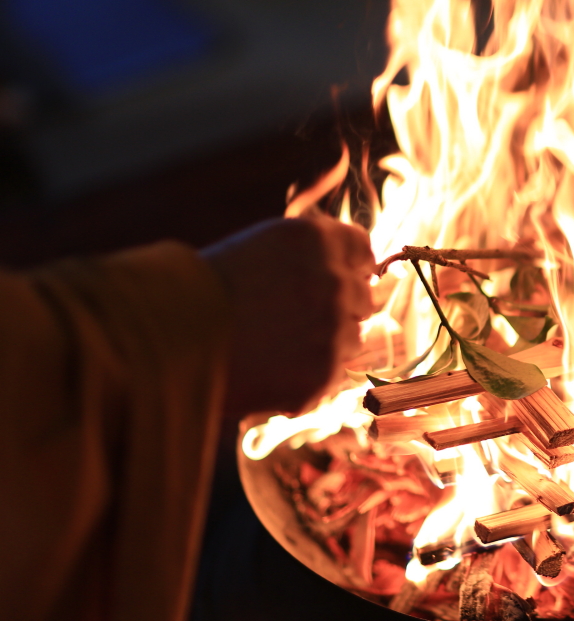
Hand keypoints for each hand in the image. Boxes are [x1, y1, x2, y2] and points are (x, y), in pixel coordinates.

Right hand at [201, 216, 374, 416]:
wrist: (163, 337)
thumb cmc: (199, 290)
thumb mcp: (258, 249)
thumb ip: (308, 258)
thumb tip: (347, 272)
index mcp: (318, 240)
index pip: (362, 252)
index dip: (351, 269)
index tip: (338, 281)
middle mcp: (334, 281)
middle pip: (363, 298)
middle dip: (338, 309)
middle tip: (294, 322)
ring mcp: (333, 330)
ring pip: (351, 341)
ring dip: (324, 346)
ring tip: (274, 349)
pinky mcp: (323, 375)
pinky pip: (331, 378)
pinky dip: (308, 380)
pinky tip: (269, 373)